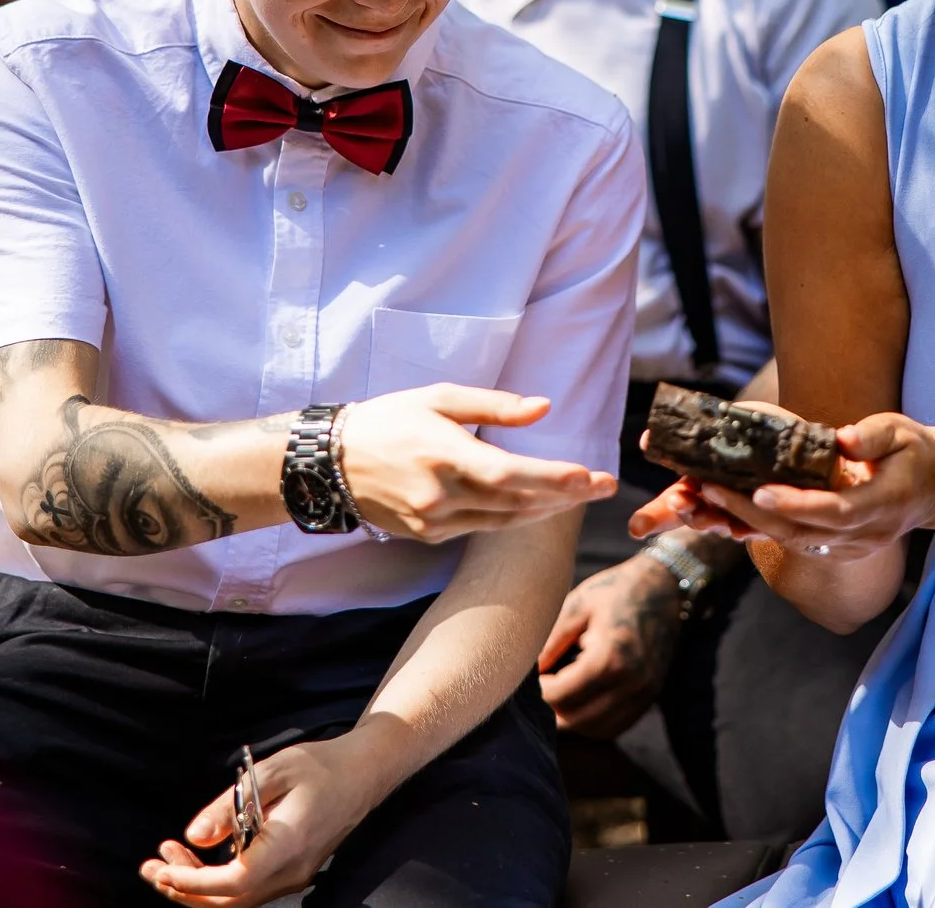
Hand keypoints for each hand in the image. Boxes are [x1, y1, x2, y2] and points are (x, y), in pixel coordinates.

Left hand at [142, 735, 380, 907]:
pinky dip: (216, 880)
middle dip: (183, 889)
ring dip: (197, 885)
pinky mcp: (291, 873)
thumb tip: (193, 836)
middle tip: (150, 865)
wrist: (364, 772)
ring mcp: (293, 877)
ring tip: (166, 855)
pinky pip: (247, 889)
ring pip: (236, 900)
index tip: (162, 866)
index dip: (192, 881)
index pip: (233, 882)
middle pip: (229, 902)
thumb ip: (230, 804)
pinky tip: (198, 854)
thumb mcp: (272, 771)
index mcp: (288, 846)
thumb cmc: (320, 765)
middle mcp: (291, 872)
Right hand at [336, 385, 615, 542]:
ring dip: (545, 509)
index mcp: (444, 456)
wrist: (330, 463)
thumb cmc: (389, 420)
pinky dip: (513, 517)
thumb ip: (494, 406)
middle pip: (517, 504)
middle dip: (566, 495)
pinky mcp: (428, 536)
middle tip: (604, 486)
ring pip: (504, 521)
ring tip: (580, 494)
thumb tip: (545, 407)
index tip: (590, 476)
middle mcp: (441, 496)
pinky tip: (537, 505)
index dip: (554, 479)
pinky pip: (482, 528)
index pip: (511, 475)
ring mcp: (434, 522)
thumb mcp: (439, 398)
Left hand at [538, 556, 683, 737]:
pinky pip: (617, 726)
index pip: (561, 695)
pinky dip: (594, 722)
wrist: (664, 586)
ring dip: (573, 720)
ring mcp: (645, 692)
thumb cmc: (615, 590)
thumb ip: (550, 643)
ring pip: (597, 729)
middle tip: (541, 688)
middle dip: (553, 708)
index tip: (531, 676)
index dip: (539, 690)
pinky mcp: (651, 696)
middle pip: (577, 719)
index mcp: (610, 658)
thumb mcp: (577, 606)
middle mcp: (631, 682)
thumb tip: (527, 673)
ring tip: (559, 696)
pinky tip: (581, 702)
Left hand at [657, 410, 934, 562]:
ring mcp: (851, 548)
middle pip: (801, 532)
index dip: (795, 505)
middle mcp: (864, 535)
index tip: (760, 492)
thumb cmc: (916, 453)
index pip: (833, 511)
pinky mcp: (839, 550)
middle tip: (709, 488)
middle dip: (751, 513)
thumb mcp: (903, 432)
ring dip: (747, 523)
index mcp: (880, 505)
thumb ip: (874, 436)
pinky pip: (796, 543)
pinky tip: (730, 511)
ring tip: (708, 497)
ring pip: (792, 542)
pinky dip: (761, 530)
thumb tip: (843, 440)